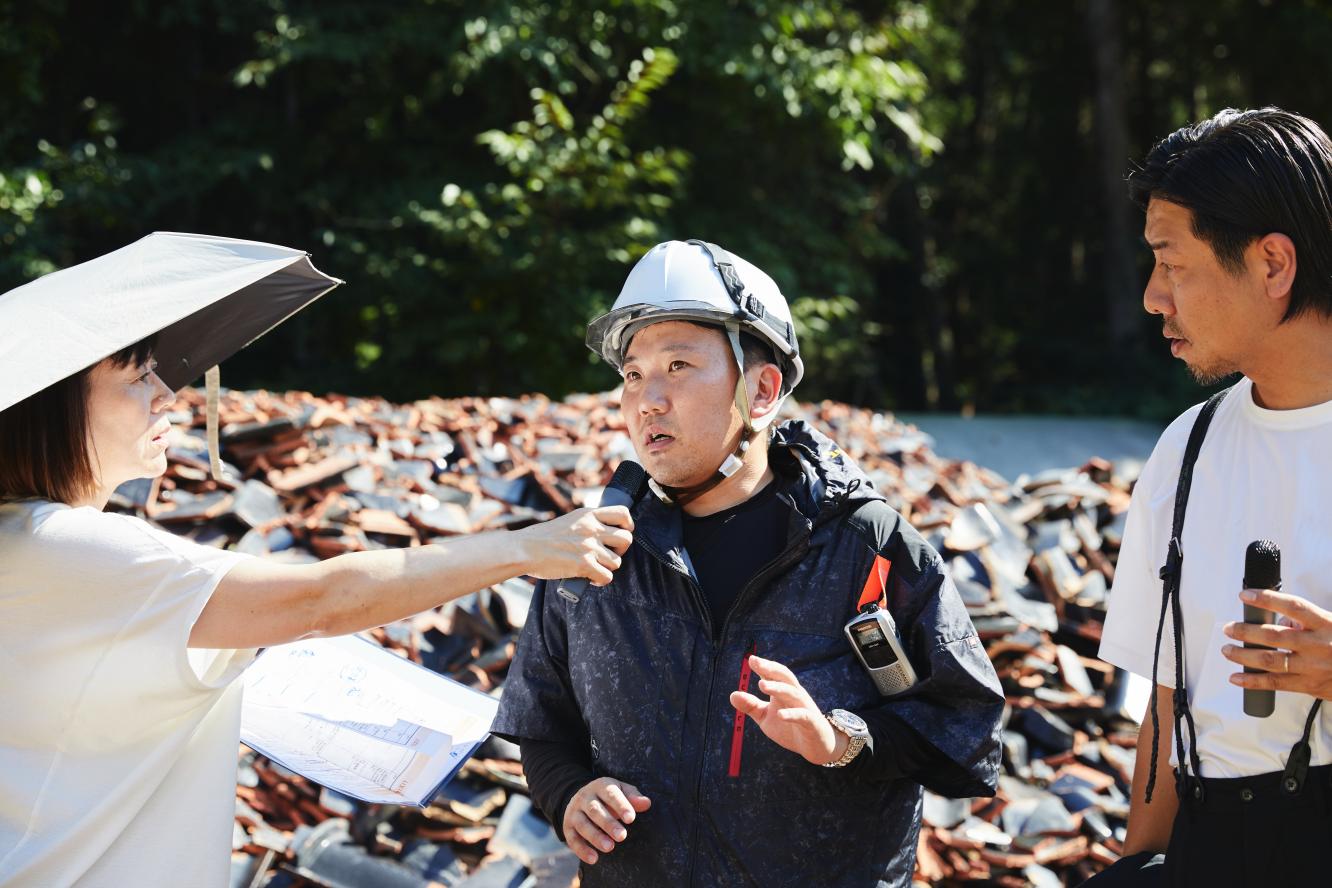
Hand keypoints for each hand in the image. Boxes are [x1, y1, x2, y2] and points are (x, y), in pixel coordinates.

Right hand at [517, 506, 633, 585]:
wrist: (525, 549)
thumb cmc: (543, 538)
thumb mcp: (569, 521)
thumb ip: (587, 524)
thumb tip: (606, 535)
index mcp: (588, 515)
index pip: (623, 513)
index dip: (627, 525)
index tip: (621, 533)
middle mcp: (591, 528)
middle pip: (626, 539)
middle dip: (620, 550)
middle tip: (607, 555)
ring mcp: (588, 546)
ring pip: (617, 561)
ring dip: (607, 567)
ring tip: (594, 568)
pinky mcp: (584, 564)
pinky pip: (607, 577)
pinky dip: (600, 581)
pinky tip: (590, 579)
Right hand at [562, 777, 651, 864]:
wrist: (581, 798)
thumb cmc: (609, 797)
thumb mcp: (621, 791)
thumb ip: (633, 797)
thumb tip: (647, 803)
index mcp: (600, 786)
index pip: (610, 794)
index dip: (621, 805)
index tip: (631, 818)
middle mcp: (585, 797)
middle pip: (595, 810)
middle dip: (608, 823)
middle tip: (622, 836)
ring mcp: (574, 812)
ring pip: (583, 824)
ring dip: (595, 837)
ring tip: (610, 847)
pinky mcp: (568, 827)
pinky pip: (572, 839)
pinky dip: (582, 850)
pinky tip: (594, 859)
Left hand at [729, 655, 848, 765]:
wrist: (816, 747)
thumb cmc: (790, 728)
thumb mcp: (766, 718)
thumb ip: (751, 706)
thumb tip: (732, 694)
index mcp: (784, 692)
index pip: (774, 675)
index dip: (764, 666)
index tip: (751, 659)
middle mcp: (795, 696)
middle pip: (786, 677)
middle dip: (772, 669)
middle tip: (757, 664)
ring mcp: (805, 708)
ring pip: (793, 693)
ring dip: (779, 688)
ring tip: (762, 685)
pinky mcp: (812, 723)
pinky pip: (803, 716)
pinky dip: (792, 714)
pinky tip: (781, 715)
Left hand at [1222, 587, 1331, 700]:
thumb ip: (1307, 621)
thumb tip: (1281, 621)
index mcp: (1325, 624)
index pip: (1293, 606)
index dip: (1267, 599)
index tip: (1245, 595)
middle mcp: (1317, 644)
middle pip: (1273, 635)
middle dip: (1245, 631)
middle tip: (1228, 628)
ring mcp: (1312, 666)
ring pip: (1269, 660)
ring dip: (1243, 655)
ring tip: (1227, 650)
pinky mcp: (1309, 685)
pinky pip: (1276, 683)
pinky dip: (1253, 681)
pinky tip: (1237, 677)